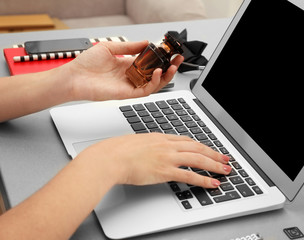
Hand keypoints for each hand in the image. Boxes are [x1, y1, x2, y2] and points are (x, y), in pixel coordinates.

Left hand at [65, 41, 183, 100]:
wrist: (74, 77)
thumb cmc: (86, 64)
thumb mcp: (110, 47)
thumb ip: (129, 46)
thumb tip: (145, 42)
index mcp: (127, 64)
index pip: (149, 62)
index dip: (161, 58)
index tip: (169, 51)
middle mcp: (131, 76)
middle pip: (155, 74)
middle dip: (169, 67)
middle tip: (178, 59)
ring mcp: (130, 85)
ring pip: (154, 84)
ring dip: (166, 76)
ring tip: (173, 66)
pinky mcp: (128, 94)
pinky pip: (146, 90)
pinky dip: (155, 83)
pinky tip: (158, 73)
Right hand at [76, 133, 230, 188]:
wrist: (110, 157)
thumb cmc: (118, 150)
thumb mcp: (138, 143)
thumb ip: (150, 146)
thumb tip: (153, 151)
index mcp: (161, 137)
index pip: (187, 140)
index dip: (201, 145)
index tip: (209, 149)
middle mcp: (168, 145)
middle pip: (197, 148)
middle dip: (214, 153)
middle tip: (225, 158)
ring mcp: (168, 157)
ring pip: (198, 159)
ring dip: (214, 165)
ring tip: (225, 170)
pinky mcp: (165, 170)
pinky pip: (190, 175)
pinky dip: (203, 179)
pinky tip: (212, 183)